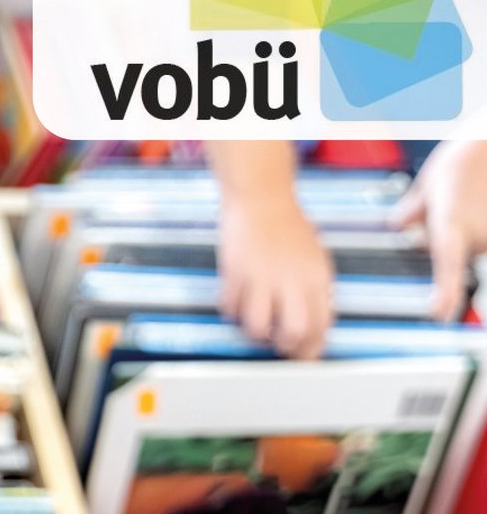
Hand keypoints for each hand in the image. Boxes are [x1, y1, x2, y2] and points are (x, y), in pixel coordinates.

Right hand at [217, 198, 333, 358]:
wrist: (260, 197)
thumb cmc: (287, 224)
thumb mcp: (315, 257)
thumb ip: (315, 288)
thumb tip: (315, 321)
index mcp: (316, 277)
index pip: (321, 325)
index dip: (312, 348)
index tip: (303, 355)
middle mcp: (292, 279)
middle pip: (294, 331)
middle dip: (285, 346)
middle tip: (278, 345)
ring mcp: (261, 276)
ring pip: (258, 325)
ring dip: (255, 333)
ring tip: (254, 325)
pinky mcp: (235, 272)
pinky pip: (231, 307)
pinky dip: (232, 312)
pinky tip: (235, 304)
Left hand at [392, 140, 486, 319]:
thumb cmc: (465, 160)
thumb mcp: (430, 182)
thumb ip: (415, 210)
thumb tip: (400, 225)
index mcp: (451, 225)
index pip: (447, 268)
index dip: (445, 296)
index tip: (439, 314)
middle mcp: (479, 236)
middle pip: (456, 254)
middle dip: (451, 239)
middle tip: (454, 202)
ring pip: (476, 247)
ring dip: (470, 230)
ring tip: (472, 198)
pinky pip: (483, 238)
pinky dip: (480, 225)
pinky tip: (479, 201)